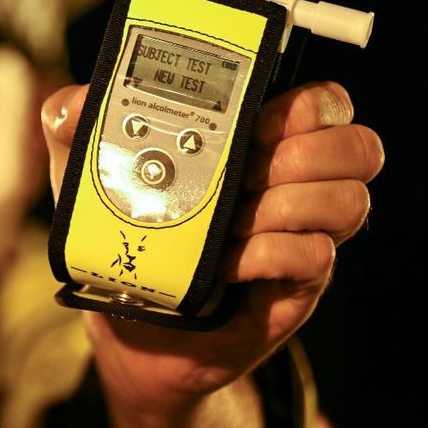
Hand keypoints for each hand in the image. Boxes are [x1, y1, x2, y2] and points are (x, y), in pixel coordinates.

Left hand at [41, 81, 383, 427]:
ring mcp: (297, 233)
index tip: (251, 121)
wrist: (128, 325)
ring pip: (349, 201)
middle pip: (356, 147)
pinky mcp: (293, 285)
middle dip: (303, 155)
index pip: (322, 102)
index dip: (303, 104)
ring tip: (230, 223)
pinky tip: (226, 263)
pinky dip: (269, 254)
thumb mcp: (85, 177)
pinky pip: (317, 256)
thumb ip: (74, 127)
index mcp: (250, 140)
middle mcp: (287, 182)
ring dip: (285, 206)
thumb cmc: (117, 237)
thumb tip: (71, 104)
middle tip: (244, 174)